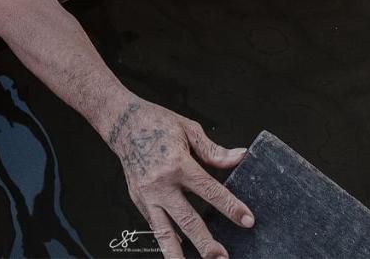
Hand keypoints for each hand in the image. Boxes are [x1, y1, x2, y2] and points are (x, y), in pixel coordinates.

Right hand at [105, 98, 253, 258]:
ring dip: (178, 254)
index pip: (209, 190)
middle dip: (206, 242)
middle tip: (221, 257)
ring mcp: (147, 195)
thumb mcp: (189, 129)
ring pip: (164, 232)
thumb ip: (214, 150)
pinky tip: (178, 252)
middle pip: (187, 220)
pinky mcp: (138, 200)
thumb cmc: (157, 123)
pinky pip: (154, 225)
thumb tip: (239, 157)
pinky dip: (166, 241)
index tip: (247, 220)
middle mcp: (161, 184)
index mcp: (178, 164)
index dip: (230, 207)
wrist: (122, 123)